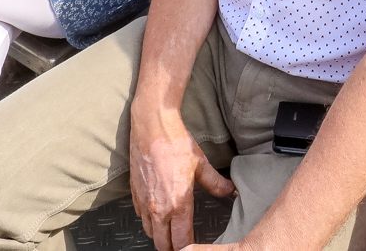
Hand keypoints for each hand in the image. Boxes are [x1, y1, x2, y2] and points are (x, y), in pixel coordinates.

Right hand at [129, 106, 234, 250]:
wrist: (151, 127)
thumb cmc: (176, 143)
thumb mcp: (201, 164)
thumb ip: (216, 183)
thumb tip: (231, 191)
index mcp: (178, 204)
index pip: (181, 240)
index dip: (188, 247)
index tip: (193, 246)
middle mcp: (159, 209)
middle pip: (162, 244)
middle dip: (172, 247)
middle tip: (180, 243)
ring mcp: (144, 203)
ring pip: (150, 232)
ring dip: (159, 235)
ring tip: (168, 231)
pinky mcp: (134, 193)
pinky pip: (140, 216)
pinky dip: (148, 220)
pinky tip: (156, 213)